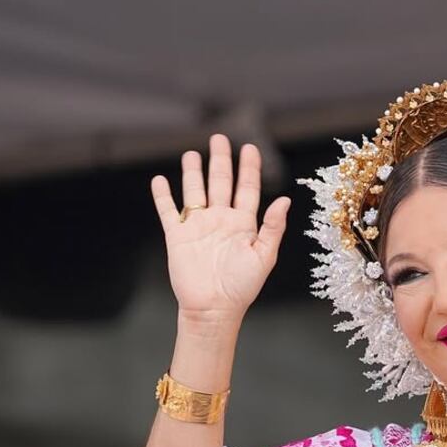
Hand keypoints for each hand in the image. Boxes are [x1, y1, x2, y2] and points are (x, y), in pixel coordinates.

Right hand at [151, 136, 289, 321]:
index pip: (247, 189)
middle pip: (220, 183)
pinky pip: (168, 211)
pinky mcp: (177, 236)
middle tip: (219, 138)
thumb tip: (285, 200)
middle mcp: (220, 220)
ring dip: (193, 172)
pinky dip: (163, 196)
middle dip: (220, 160)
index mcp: (243, 224)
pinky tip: (160, 180)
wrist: (213, 308)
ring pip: (194, 191)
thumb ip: (273, 227)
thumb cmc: (241, 287)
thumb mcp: (264, 256)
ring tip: (191, 154)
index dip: (249, 168)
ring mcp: (198, 226)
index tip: (250, 148)